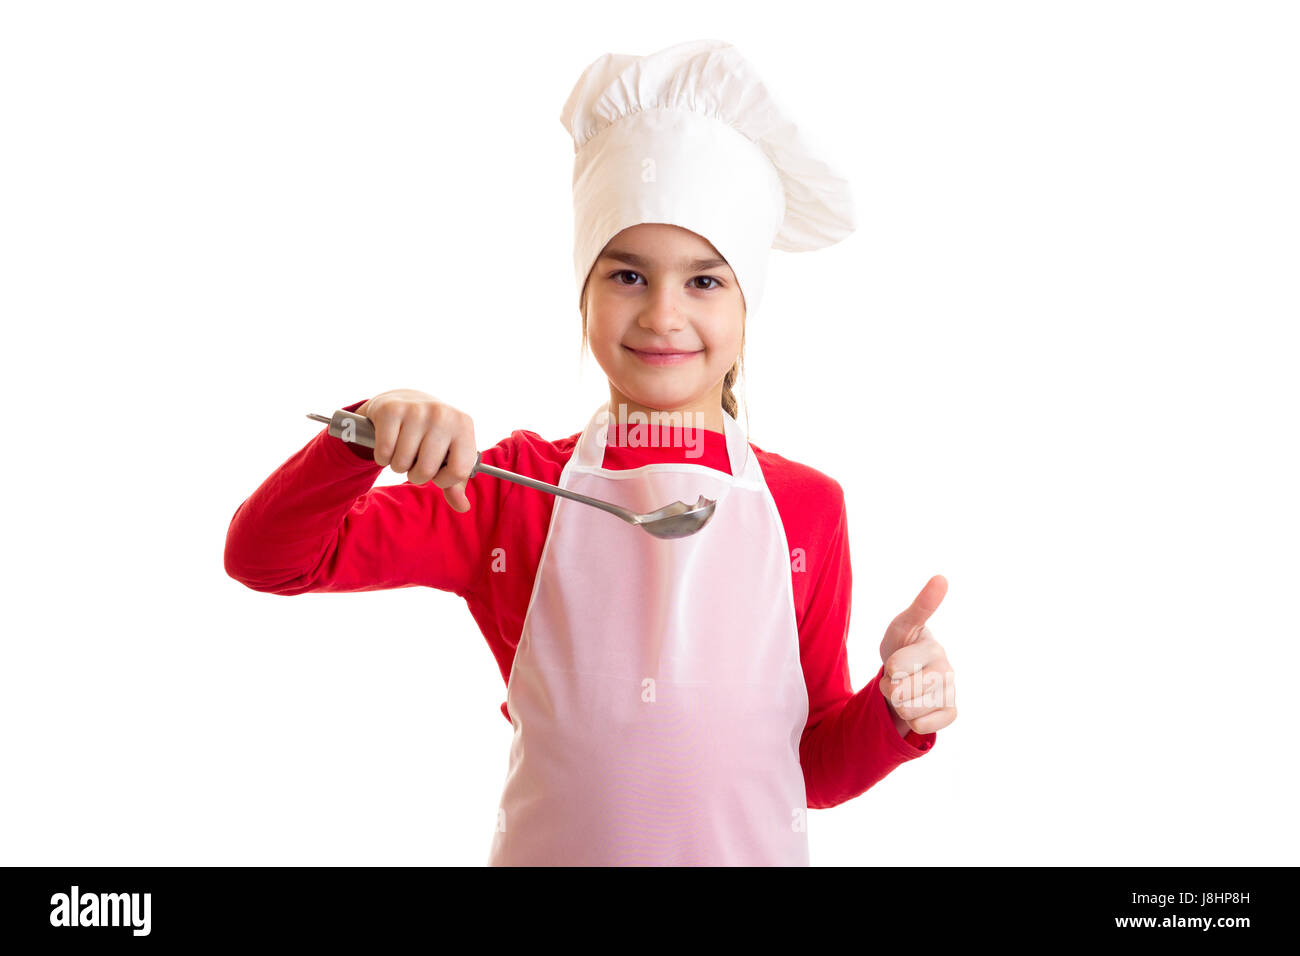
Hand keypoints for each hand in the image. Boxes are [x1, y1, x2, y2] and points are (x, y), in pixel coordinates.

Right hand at [355, 389, 477, 512]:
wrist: (406, 401)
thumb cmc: (431, 435)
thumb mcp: (448, 454)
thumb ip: (456, 482)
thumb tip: (463, 507)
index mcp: (464, 425)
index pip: (459, 471)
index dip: (444, 480)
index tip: (438, 473)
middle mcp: (443, 415)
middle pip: (426, 470)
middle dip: (416, 475)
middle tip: (415, 461)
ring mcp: (416, 410)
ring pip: (402, 463)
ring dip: (398, 466)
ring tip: (403, 451)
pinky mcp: (391, 409)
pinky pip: (384, 452)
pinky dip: (382, 457)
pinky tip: (389, 444)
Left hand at [877, 574, 956, 735]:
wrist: (908, 674)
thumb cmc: (903, 645)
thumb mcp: (902, 626)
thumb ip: (920, 606)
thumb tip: (942, 578)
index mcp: (933, 647)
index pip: (897, 665)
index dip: (891, 667)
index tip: (899, 658)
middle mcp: (947, 668)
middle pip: (900, 692)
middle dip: (889, 687)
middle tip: (898, 676)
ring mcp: (951, 692)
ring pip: (908, 711)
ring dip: (899, 704)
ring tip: (906, 689)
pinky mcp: (951, 712)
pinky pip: (921, 727)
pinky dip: (912, 721)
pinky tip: (919, 706)